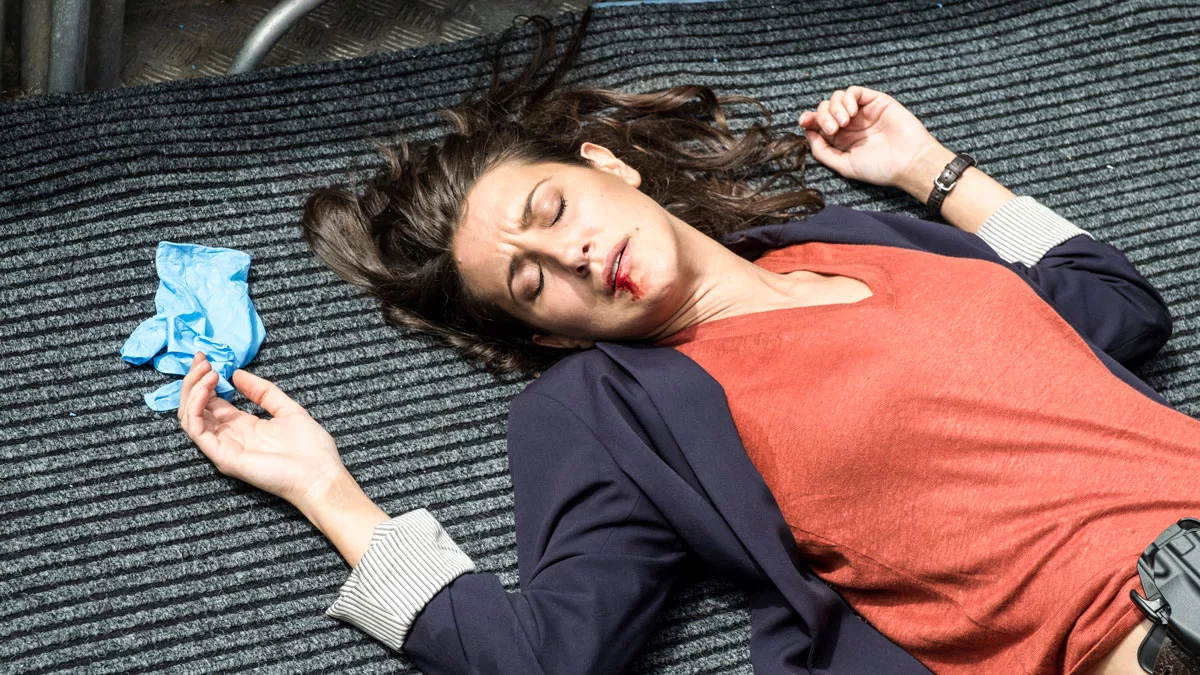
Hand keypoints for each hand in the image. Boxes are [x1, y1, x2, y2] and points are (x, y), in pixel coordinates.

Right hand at [178, 351, 347, 510]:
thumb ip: (263, 392)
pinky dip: (196, 407)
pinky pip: (197, 431)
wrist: (320, 473)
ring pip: (190, 418)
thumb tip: (238, 373)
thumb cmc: (310, 447)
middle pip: (196, 407)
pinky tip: (206, 389)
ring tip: (207, 372)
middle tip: (201, 360)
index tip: (204, 357)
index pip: (210, 401)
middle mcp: (229, 436)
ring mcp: (224, 447)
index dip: (204, 379)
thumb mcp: (287, 409)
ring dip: (193, 391)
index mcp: (242, 426)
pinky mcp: (224, 456)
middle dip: (194, 381)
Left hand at [797, 86, 943, 189]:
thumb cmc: (880, 168)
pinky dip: (848, 98)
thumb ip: (823, 151)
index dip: (809, 120)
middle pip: (824, 109)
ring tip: (844, 123)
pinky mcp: (875, 101)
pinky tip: (852, 112)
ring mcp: (862, 112)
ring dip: (834, 108)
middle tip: (832, 129)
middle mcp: (850, 124)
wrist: (908, 161)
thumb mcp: (844, 165)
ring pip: (836, 98)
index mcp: (840, 139)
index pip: (818, 124)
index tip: (804, 122)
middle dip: (822, 116)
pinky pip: (854, 91)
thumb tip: (807, 133)